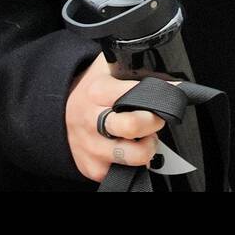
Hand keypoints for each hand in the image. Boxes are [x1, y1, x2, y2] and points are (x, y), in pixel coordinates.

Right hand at [65, 53, 166, 181]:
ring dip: (148, 147)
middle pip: (134, 126)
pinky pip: (126, 172)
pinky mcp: (93, 167)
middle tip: (157, 118)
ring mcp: (92, 146)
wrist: (59, 114)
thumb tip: (162, 65)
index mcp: (98, 92)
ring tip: (146, 138)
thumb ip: (129, 62)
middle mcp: (92, 120)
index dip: (161, 95)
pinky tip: (130, 149)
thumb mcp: (105, 67)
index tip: (175, 92)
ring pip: (135, 155)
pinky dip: (135, 164)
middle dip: (155, 122)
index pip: (135, 94)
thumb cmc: (90, 90)